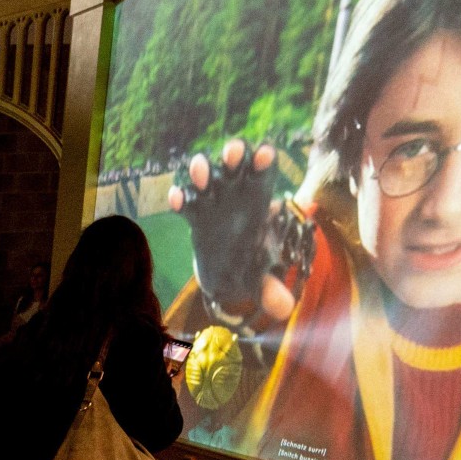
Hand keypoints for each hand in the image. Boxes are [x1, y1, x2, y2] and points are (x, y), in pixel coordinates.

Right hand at [168, 140, 295, 323]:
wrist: (227, 274)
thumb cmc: (253, 266)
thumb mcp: (263, 277)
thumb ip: (272, 290)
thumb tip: (284, 308)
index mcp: (260, 202)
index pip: (265, 176)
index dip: (266, 163)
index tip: (267, 154)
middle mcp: (236, 196)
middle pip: (236, 167)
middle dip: (234, 156)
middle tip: (233, 151)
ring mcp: (213, 203)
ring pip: (207, 179)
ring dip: (203, 171)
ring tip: (200, 169)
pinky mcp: (194, 216)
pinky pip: (186, 204)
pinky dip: (180, 199)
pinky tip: (176, 199)